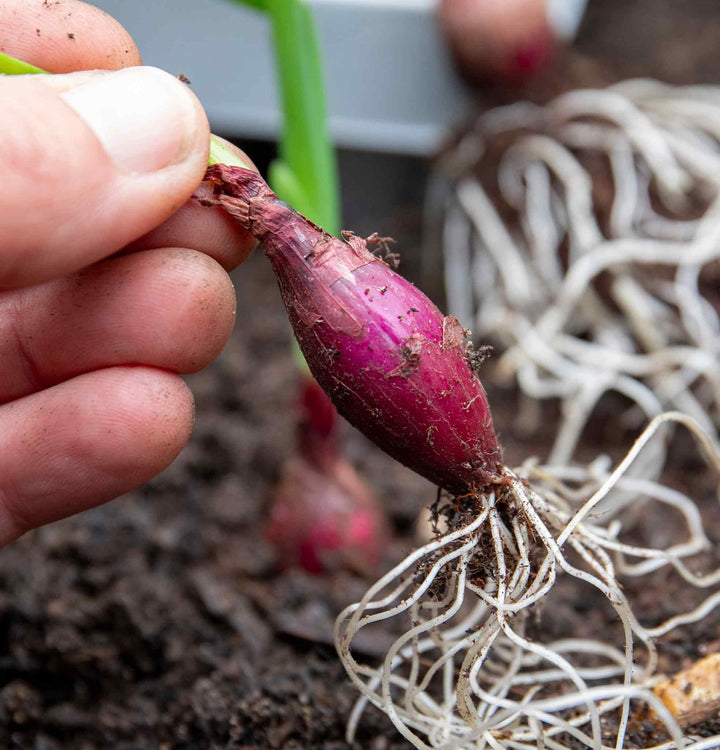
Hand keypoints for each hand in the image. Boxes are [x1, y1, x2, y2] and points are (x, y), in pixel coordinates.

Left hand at [0, 0, 256, 544]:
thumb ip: (1, 170)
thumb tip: (159, 122)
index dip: (78, 76)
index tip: (150, 88)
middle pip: (52, 224)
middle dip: (143, 220)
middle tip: (218, 221)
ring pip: (52, 347)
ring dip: (139, 333)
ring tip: (187, 321)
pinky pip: (20, 470)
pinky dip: (93, 447)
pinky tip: (145, 419)